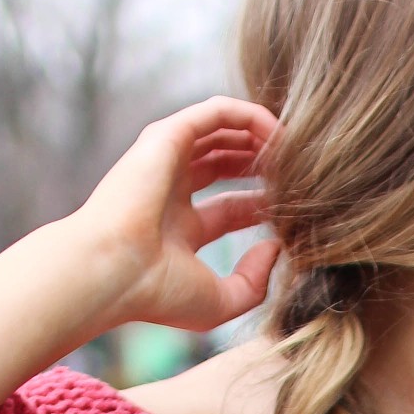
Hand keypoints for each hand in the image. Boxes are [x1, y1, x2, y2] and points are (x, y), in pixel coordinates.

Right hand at [72, 98, 282, 336]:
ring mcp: (165, 161)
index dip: (265, 205)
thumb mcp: (219, 301)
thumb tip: (275, 247)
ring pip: (222, 132)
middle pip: (226, 163)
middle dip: (264, 164)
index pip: (232, 208)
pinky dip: (251, 116)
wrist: (111, 271)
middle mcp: (170, 191)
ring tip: (299, 149)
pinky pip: (217, 112)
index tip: (297, 210)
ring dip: (261, 136)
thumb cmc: (156, 294)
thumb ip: (254, 282)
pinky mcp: (166, 136)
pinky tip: (280, 133)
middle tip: (302, 173)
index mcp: (178, 230)